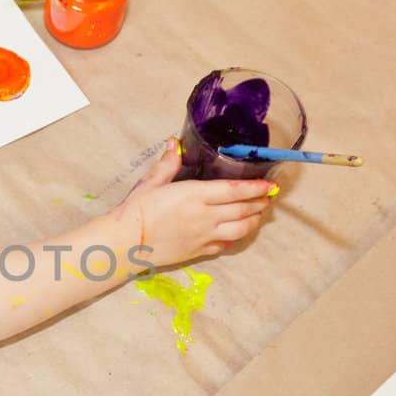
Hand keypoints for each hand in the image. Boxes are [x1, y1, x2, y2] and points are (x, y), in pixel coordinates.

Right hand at [119, 139, 273, 266]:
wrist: (125, 244)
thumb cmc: (135, 211)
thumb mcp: (151, 183)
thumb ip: (167, 164)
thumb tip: (174, 143)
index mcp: (195, 195)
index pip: (236, 190)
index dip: (257, 187)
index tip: (270, 184)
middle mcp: (205, 216)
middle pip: (243, 209)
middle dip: (260, 202)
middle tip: (269, 196)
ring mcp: (204, 236)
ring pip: (241, 229)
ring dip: (254, 221)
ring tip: (259, 214)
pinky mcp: (199, 252)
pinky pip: (225, 245)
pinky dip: (235, 238)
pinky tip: (236, 234)